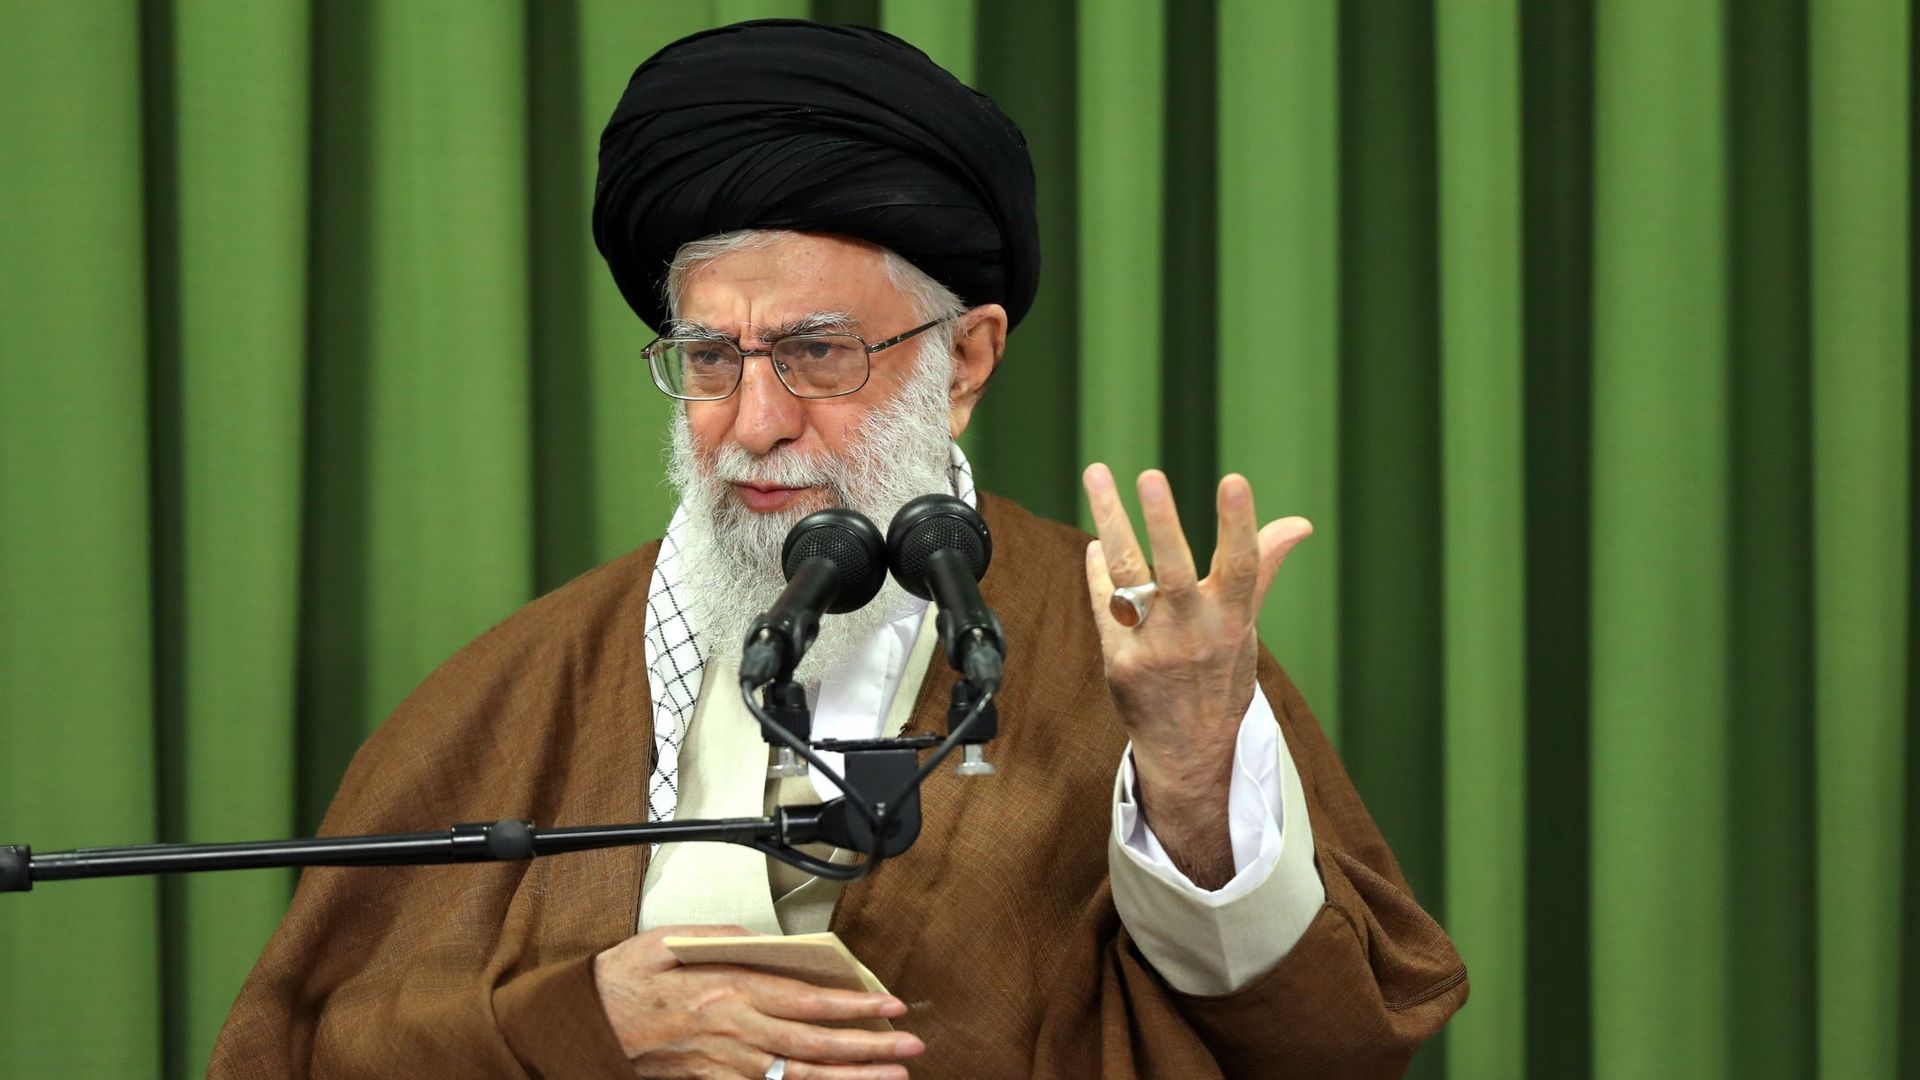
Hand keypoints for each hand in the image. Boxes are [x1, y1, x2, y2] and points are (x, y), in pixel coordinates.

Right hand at [593, 925, 922, 1078]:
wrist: (582, 1029)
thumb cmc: (624, 982)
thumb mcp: (671, 940)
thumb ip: (726, 938)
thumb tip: (770, 942)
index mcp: (728, 989)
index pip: (807, 999)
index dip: (854, 1003)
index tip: (890, 1004)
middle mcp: (734, 1032)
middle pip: (815, 1041)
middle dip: (869, 1046)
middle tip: (909, 1046)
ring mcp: (727, 1066)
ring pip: (801, 1075)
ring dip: (850, 1078)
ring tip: (892, 1077)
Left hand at [1081, 464, 1310, 888]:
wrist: (1191, 750)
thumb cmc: (1221, 674)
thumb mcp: (1246, 626)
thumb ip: (1261, 568)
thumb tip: (1300, 523)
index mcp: (1233, 621)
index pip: (1241, 566)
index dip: (1239, 523)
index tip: (1235, 479)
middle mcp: (1194, 633)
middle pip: (1174, 570)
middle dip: (1163, 522)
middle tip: (1150, 475)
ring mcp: (1154, 648)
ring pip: (1128, 577)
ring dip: (1112, 524)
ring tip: (1098, 474)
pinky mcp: (1119, 662)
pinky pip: (1103, 603)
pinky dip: (1098, 571)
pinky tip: (1097, 545)